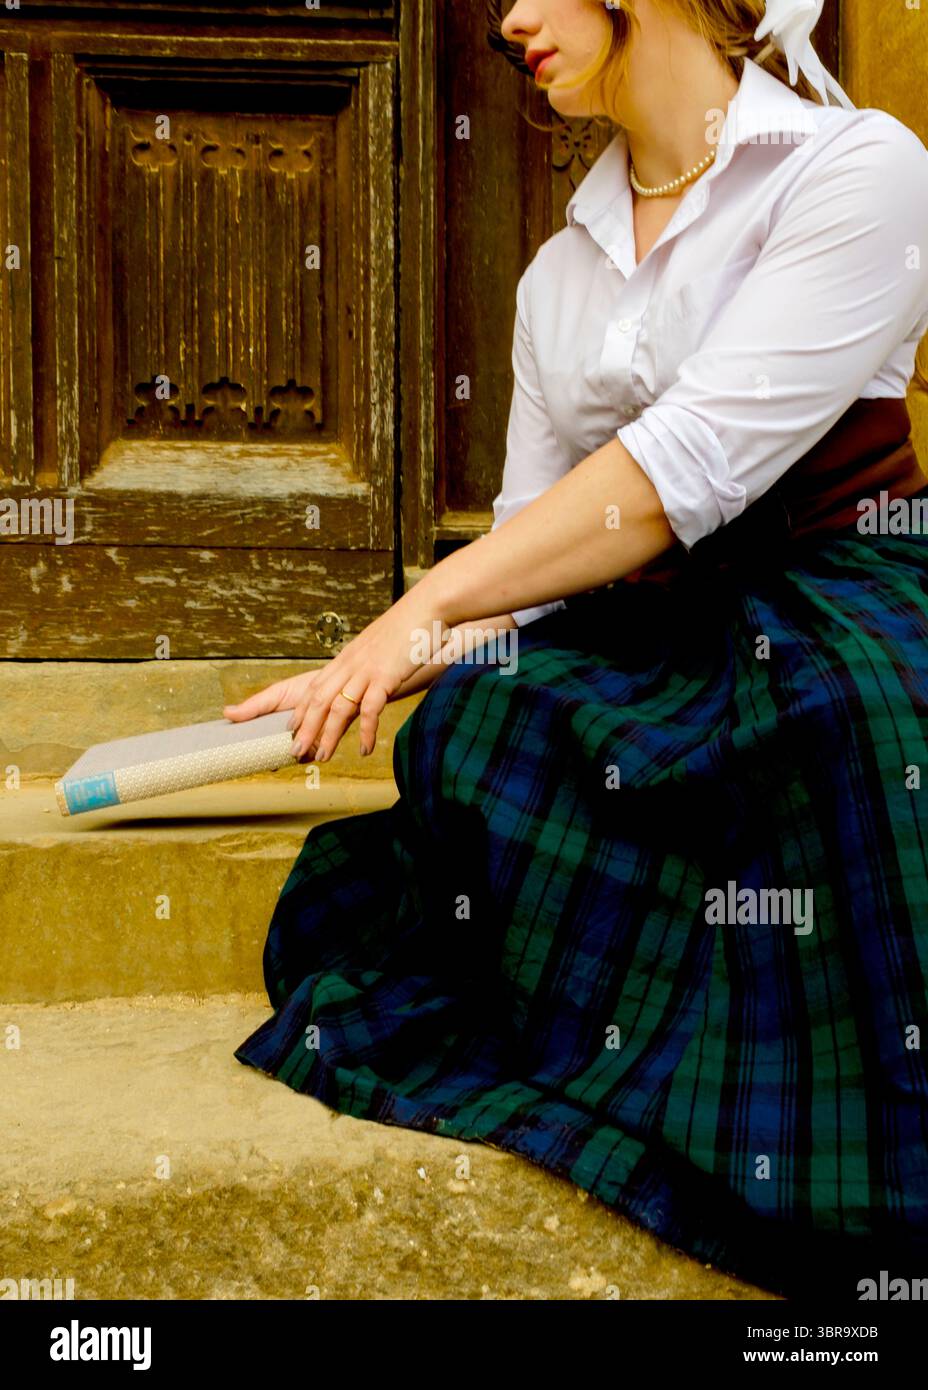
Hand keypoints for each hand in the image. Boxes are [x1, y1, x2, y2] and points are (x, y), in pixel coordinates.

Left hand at [223, 585, 450, 762]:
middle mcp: (347, 665)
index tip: (271, 724)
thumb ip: (364, 670)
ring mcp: (365, 670)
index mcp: (342, 661)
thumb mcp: (377, 651)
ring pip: (337, 706)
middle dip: (302, 728)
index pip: (308, 688)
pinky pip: (370, 708)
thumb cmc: (405, 634)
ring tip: (319, 756)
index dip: (288, 708)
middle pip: (316, 700)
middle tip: (292, 751)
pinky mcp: (385, 675)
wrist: (427, 610)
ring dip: (326, 734)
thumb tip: (358, 690)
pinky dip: (365, 730)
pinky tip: (362, 748)